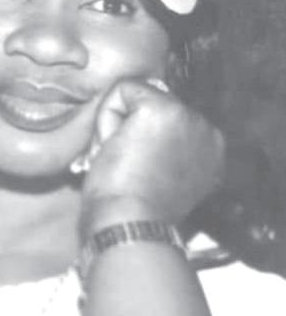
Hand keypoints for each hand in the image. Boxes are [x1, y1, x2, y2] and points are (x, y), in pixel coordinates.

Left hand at [80, 79, 224, 234]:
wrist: (130, 225)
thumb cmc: (135, 210)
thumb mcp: (160, 176)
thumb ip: (161, 147)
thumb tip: (133, 121)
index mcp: (210, 149)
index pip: (165, 118)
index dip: (138, 138)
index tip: (138, 171)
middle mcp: (206, 130)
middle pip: (149, 104)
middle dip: (126, 130)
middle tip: (125, 167)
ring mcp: (186, 117)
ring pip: (134, 95)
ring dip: (114, 126)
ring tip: (121, 160)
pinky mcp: (160, 109)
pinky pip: (122, 89)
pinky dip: (106, 116)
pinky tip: (115, 148)